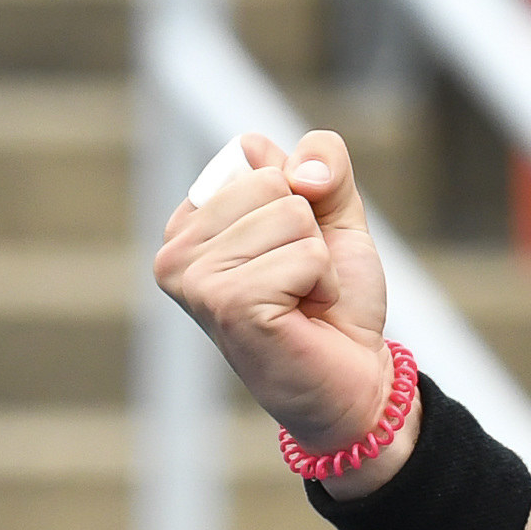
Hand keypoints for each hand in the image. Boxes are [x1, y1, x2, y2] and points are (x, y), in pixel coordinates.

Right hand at [153, 129, 416, 487]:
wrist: (354, 376)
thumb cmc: (333, 298)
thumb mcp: (334, 213)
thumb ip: (323, 165)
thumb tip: (299, 172)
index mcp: (190, 219)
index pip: (253, 153)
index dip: (301, 196)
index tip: (291, 247)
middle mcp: (176, 249)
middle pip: (272, 181)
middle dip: (309, 230)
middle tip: (298, 280)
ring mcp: (194, 279)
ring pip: (291, 215)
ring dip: (317, 260)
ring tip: (299, 299)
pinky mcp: (227, 304)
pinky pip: (307, 255)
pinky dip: (323, 284)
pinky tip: (302, 316)